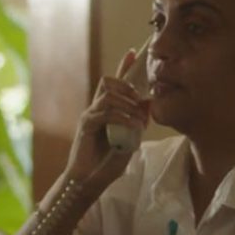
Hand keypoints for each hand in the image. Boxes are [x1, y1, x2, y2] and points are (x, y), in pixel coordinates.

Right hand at [65, 49, 148, 190]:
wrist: (90, 181)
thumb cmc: (108, 163)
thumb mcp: (131, 140)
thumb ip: (138, 122)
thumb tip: (148, 104)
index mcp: (107, 111)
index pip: (114, 84)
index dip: (123, 67)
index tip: (134, 53)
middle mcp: (97, 109)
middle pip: (109, 82)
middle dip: (127, 84)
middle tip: (140, 98)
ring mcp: (90, 115)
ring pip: (109, 95)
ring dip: (128, 103)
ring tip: (139, 117)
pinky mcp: (86, 125)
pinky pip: (106, 112)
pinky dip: (123, 117)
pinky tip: (134, 125)